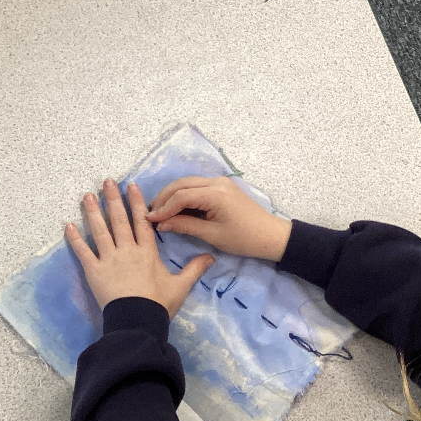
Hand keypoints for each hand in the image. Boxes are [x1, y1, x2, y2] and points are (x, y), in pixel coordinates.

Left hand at [65, 179, 214, 318]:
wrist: (138, 320)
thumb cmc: (159, 304)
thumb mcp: (181, 286)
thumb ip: (194, 269)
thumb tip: (212, 257)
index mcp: (147, 252)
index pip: (142, 222)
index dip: (137, 203)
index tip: (132, 186)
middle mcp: (127, 250)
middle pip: (119, 220)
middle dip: (113, 199)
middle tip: (107, 181)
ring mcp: (109, 259)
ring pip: (100, 231)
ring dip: (93, 212)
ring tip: (88, 195)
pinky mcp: (94, 271)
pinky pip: (83, 252)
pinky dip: (76, 239)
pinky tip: (69, 226)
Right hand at [146, 176, 291, 261]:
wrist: (270, 236)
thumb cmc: (243, 238)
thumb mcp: (212, 234)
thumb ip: (185, 226)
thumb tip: (161, 223)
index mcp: (215, 193)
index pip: (180, 196)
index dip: (163, 208)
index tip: (149, 219)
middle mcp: (216, 182)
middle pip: (181, 184)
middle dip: (164, 198)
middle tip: (151, 213)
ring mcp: (220, 182)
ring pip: (188, 183)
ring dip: (172, 195)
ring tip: (160, 211)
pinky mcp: (222, 187)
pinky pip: (197, 186)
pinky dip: (184, 195)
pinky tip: (176, 207)